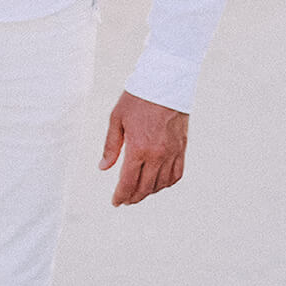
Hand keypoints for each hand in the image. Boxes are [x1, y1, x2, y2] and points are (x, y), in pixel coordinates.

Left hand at [99, 90, 188, 205]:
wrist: (166, 83)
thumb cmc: (137, 98)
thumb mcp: (116, 119)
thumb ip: (111, 146)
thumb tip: (103, 168)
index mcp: (138, 148)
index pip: (128, 182)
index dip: (121, 196)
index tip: (115, 202)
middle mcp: (157, 155)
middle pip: (145, 188)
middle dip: (133, 197)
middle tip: (125, 200)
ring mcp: (172, 153)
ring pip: (161, 184)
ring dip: (149, 192)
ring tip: (139, 192)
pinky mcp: (182, 148)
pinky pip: (177, 174)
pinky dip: (167, 183)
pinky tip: (158, 183)